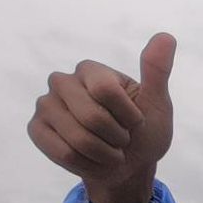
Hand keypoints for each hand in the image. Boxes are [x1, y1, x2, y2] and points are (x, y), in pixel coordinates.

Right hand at [27, 33, 176, 202]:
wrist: (129, 165)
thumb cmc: (144, 131)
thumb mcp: (157, 103)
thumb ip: (157, 71)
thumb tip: (166, 37)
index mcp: (91, 70)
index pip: (106, 90)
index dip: (129, 116)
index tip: (136, 121)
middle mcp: (62, 82)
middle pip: (92, 116)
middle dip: (118, 137)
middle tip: (122, 138)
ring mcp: (46, 104)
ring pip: (78, 138)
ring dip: (105, 154)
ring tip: (108, 149)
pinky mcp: (37, 129)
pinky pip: (63, 153)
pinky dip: (87, 164)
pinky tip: (91, 159)